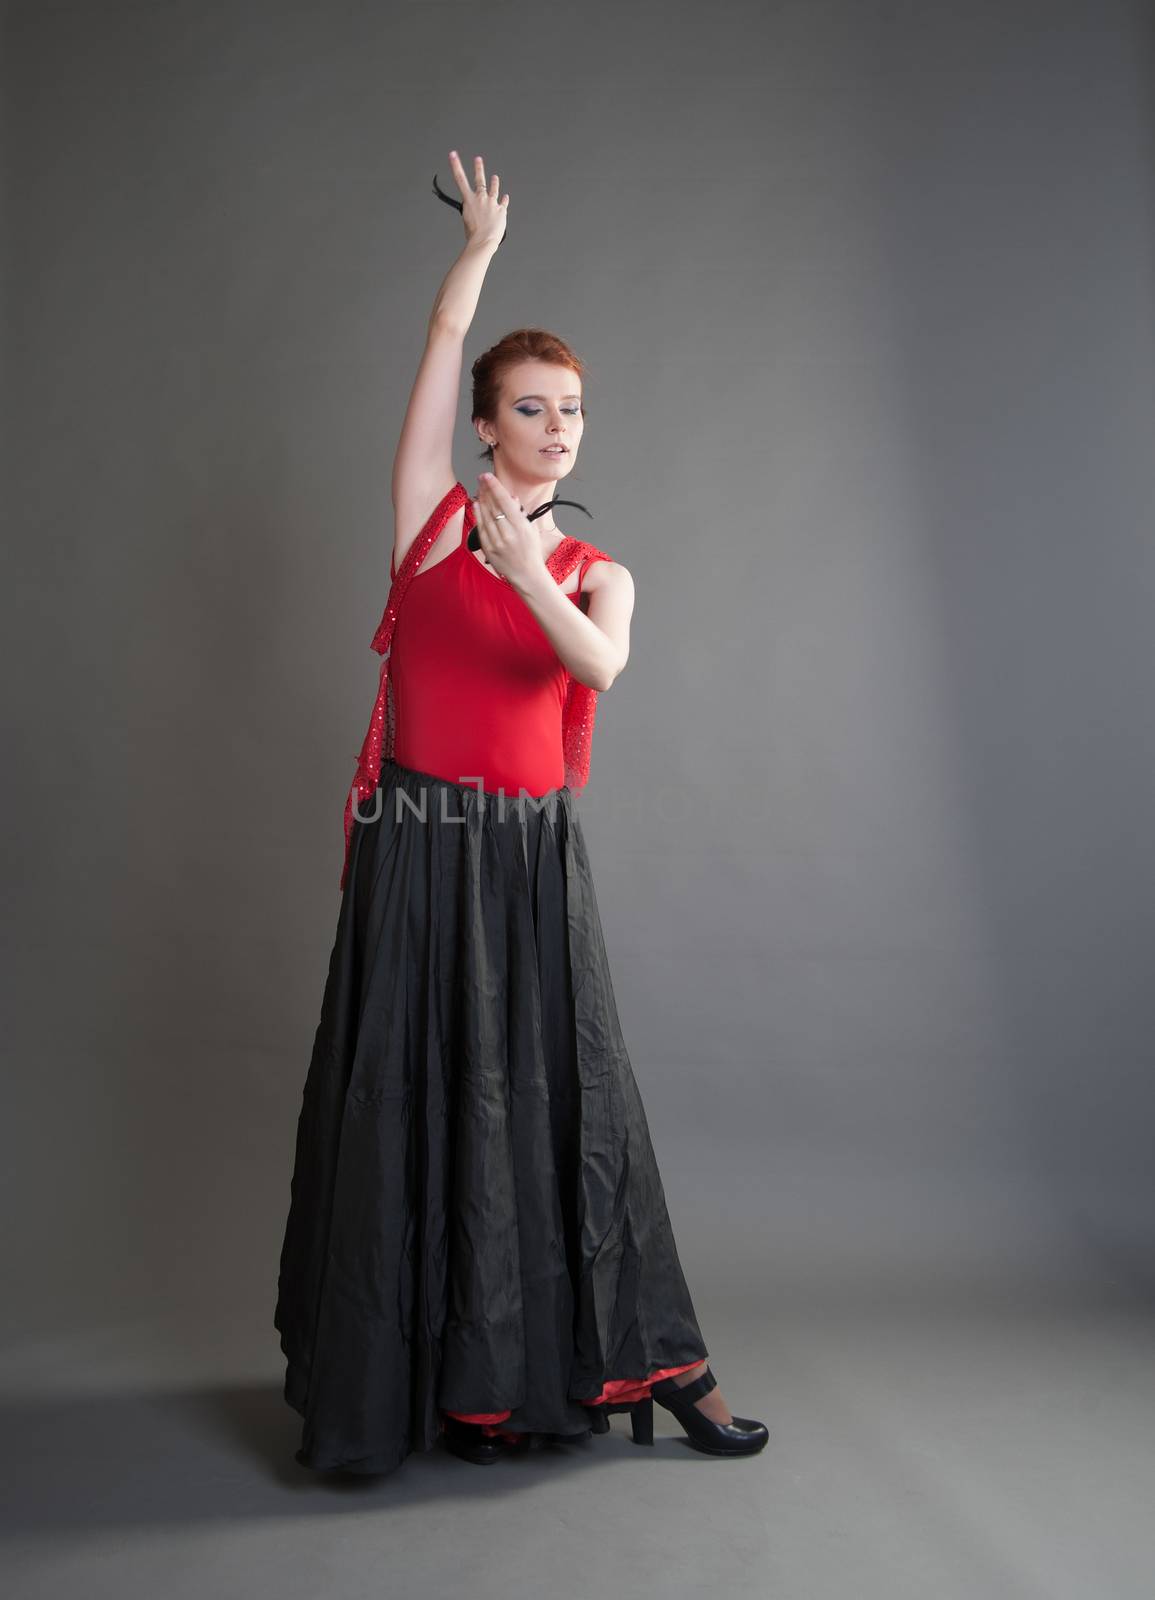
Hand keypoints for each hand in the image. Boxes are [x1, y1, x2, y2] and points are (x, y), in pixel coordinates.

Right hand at [447, 151, 508, 249]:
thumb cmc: (474, 235)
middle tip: (478, 159)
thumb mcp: (467, 220)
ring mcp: (492, 203)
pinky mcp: (501, 210)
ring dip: (494, 182)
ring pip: (494, 189)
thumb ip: (471, 210)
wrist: (484, 241)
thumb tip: (475, 208)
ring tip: (495, 177)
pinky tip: (506, 197)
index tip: (453, 155)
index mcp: (469, 200)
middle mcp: (481, 198)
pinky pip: (504, 202)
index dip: (456, 165)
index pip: (460, 179)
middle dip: (478, 168)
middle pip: (479, 180)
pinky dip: (504, 200)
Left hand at [471, 473, 546, 591]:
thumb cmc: (531, 550)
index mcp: (521, 526)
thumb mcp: (531, 528)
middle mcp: (507, 533)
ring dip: (481, 500)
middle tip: (481, 479)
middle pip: (493, 506)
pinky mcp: (488, 549)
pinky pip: (481, 528)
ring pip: (485, 515)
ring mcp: (496, 542)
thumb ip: (520, 512)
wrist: (528, 575)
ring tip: (479, 489)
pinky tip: (476, 504)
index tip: (487, 475)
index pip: (504, 501)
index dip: (494, 486)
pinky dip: (478, 515)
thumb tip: (510, 496)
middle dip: (486, 490)